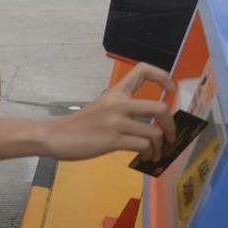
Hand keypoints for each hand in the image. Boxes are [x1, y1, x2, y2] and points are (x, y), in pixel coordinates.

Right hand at [44, 63, 176, 161]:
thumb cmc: (79, 124)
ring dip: (160, 146)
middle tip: (170, 136)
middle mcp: (118, 104)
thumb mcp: (101, 107)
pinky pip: (142, 145)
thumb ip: (123, 109)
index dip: (162, 77)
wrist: (57, 136)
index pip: (142, 70)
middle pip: (160, 108)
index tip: (169, 91)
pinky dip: (148, 153)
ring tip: (155, 153)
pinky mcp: (113, 140)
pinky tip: (144, 157)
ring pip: (154, 132)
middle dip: (171, 125)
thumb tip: (149, 122)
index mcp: (115, 92)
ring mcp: (116, 122)